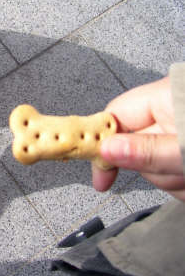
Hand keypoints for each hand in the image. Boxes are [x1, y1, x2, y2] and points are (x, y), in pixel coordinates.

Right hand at [92, 76, 184, 200]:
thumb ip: (148, 151)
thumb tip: (106, 149)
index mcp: (164, 96)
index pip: (114, 117)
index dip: (103, 144)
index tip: (100, 174)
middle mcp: (169, 108)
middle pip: (136, 147)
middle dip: (155, 170)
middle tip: (178, 173)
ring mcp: (178, 126)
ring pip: (156, 162)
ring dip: (173, 178)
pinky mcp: (183, 142)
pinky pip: (172, 167)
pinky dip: (182, 179)